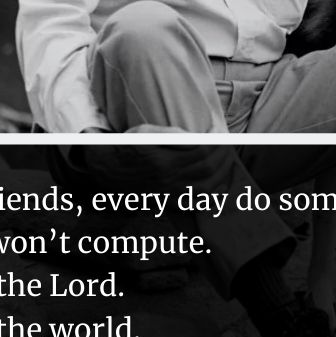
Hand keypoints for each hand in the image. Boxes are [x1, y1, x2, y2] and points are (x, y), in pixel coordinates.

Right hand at [81, 127, 239, 191]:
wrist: (105, 171)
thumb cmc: (126, 147)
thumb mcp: (144, 133)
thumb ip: (171, 135)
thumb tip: (196, 138)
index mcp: (164, 161)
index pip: (202, 151)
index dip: (216, 142)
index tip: (221, 134)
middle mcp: (168, 181)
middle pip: (208, 169)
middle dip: (224, 156)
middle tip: (230, 145)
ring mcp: (169, 194)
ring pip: (206, 188)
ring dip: (222, 174)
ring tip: (228, 161)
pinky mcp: (168, 203)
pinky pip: (195, 203)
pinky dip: (211, 194)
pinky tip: (218, 184)